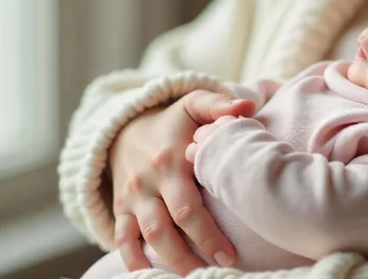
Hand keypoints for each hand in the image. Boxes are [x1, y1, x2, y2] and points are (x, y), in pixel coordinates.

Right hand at [108, 90, 255, 274]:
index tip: (232, 252)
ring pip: (148, 237)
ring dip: (171, 261)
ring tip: (195, 276)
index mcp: (170, 162)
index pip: (189, 205)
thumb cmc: (172, 122)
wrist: (125, 130)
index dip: (209, 233)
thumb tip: (247, 107)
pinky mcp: (121, 209)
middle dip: (194, 252)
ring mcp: (132, 198)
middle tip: (221, 268)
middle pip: (169, 227)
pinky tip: (150, 275)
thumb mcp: (192, 105)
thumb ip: (217, 105)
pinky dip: (134, 260)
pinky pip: (123, 239)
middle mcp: (148, 183)